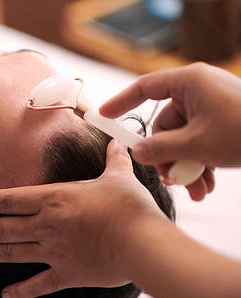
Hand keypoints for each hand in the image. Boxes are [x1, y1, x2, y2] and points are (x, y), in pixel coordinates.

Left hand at [0, 140, 169, 297]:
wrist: (142, 243)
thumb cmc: (129, 207)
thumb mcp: (118, 177)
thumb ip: (112, 159)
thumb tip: (117, 141)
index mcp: (52, 199)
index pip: (7, 199)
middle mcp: (45, 225)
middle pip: (0, 226)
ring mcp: (53, 252)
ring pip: (10, 253)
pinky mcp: (66, 274)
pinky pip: (39, 284)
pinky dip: (22, 291)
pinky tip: (5, 296)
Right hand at [100, 63, 240, 199]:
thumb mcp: (195, 144)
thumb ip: (159, 148)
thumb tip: (136, 152)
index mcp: (188, 82)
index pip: (143, 88)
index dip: (120, 103)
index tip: (102, 116)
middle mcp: (197, 90)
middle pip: (164, 125)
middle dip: (167, 156)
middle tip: (171, 179)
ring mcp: (211, 106)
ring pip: (182, 139)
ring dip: (185, 166)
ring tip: (195, 189)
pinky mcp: (221, 120)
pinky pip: (199, 141)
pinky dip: (199, 162)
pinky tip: (205, 185)